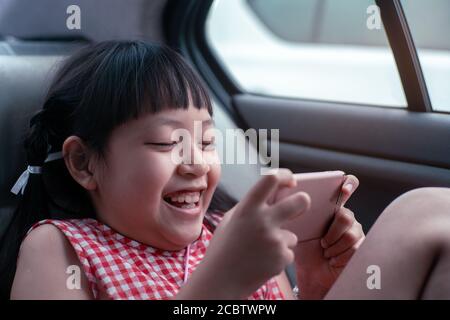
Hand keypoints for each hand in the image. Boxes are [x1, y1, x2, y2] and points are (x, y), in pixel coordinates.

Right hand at [195, 169, 310, 298]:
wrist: (221, 280)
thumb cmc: (224, 248)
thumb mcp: (231, 220)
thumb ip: (251, 206)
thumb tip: (272, 195)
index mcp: (247, 208)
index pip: (271, 179)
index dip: (285, 175)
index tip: (290, 180)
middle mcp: (263, 221)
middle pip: (300, 201)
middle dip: (303, 201)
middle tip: (301, 203)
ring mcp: (275, 240)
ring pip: (291, 235)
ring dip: (280, 241)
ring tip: (259, 251)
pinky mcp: (282, 258)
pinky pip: (287, 252)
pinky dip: (278, 257)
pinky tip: (262, 262)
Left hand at [294, 175, 364, 298]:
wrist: (311, 273)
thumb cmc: (304, 248)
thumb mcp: (299, 228)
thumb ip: (299, 212)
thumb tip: (292, 199)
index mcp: (331, 206)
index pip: (348, 185)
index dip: (349, 184)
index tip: (344, 190)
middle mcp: (346, 216)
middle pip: (346, 215)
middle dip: (332, 232)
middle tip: (322, 242)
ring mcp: (356, 231)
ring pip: (349, 234)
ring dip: (333, 247)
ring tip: (326, 252)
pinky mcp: (361, 246)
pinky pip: (354, 248)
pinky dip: (338, 256)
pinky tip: (332, 259)